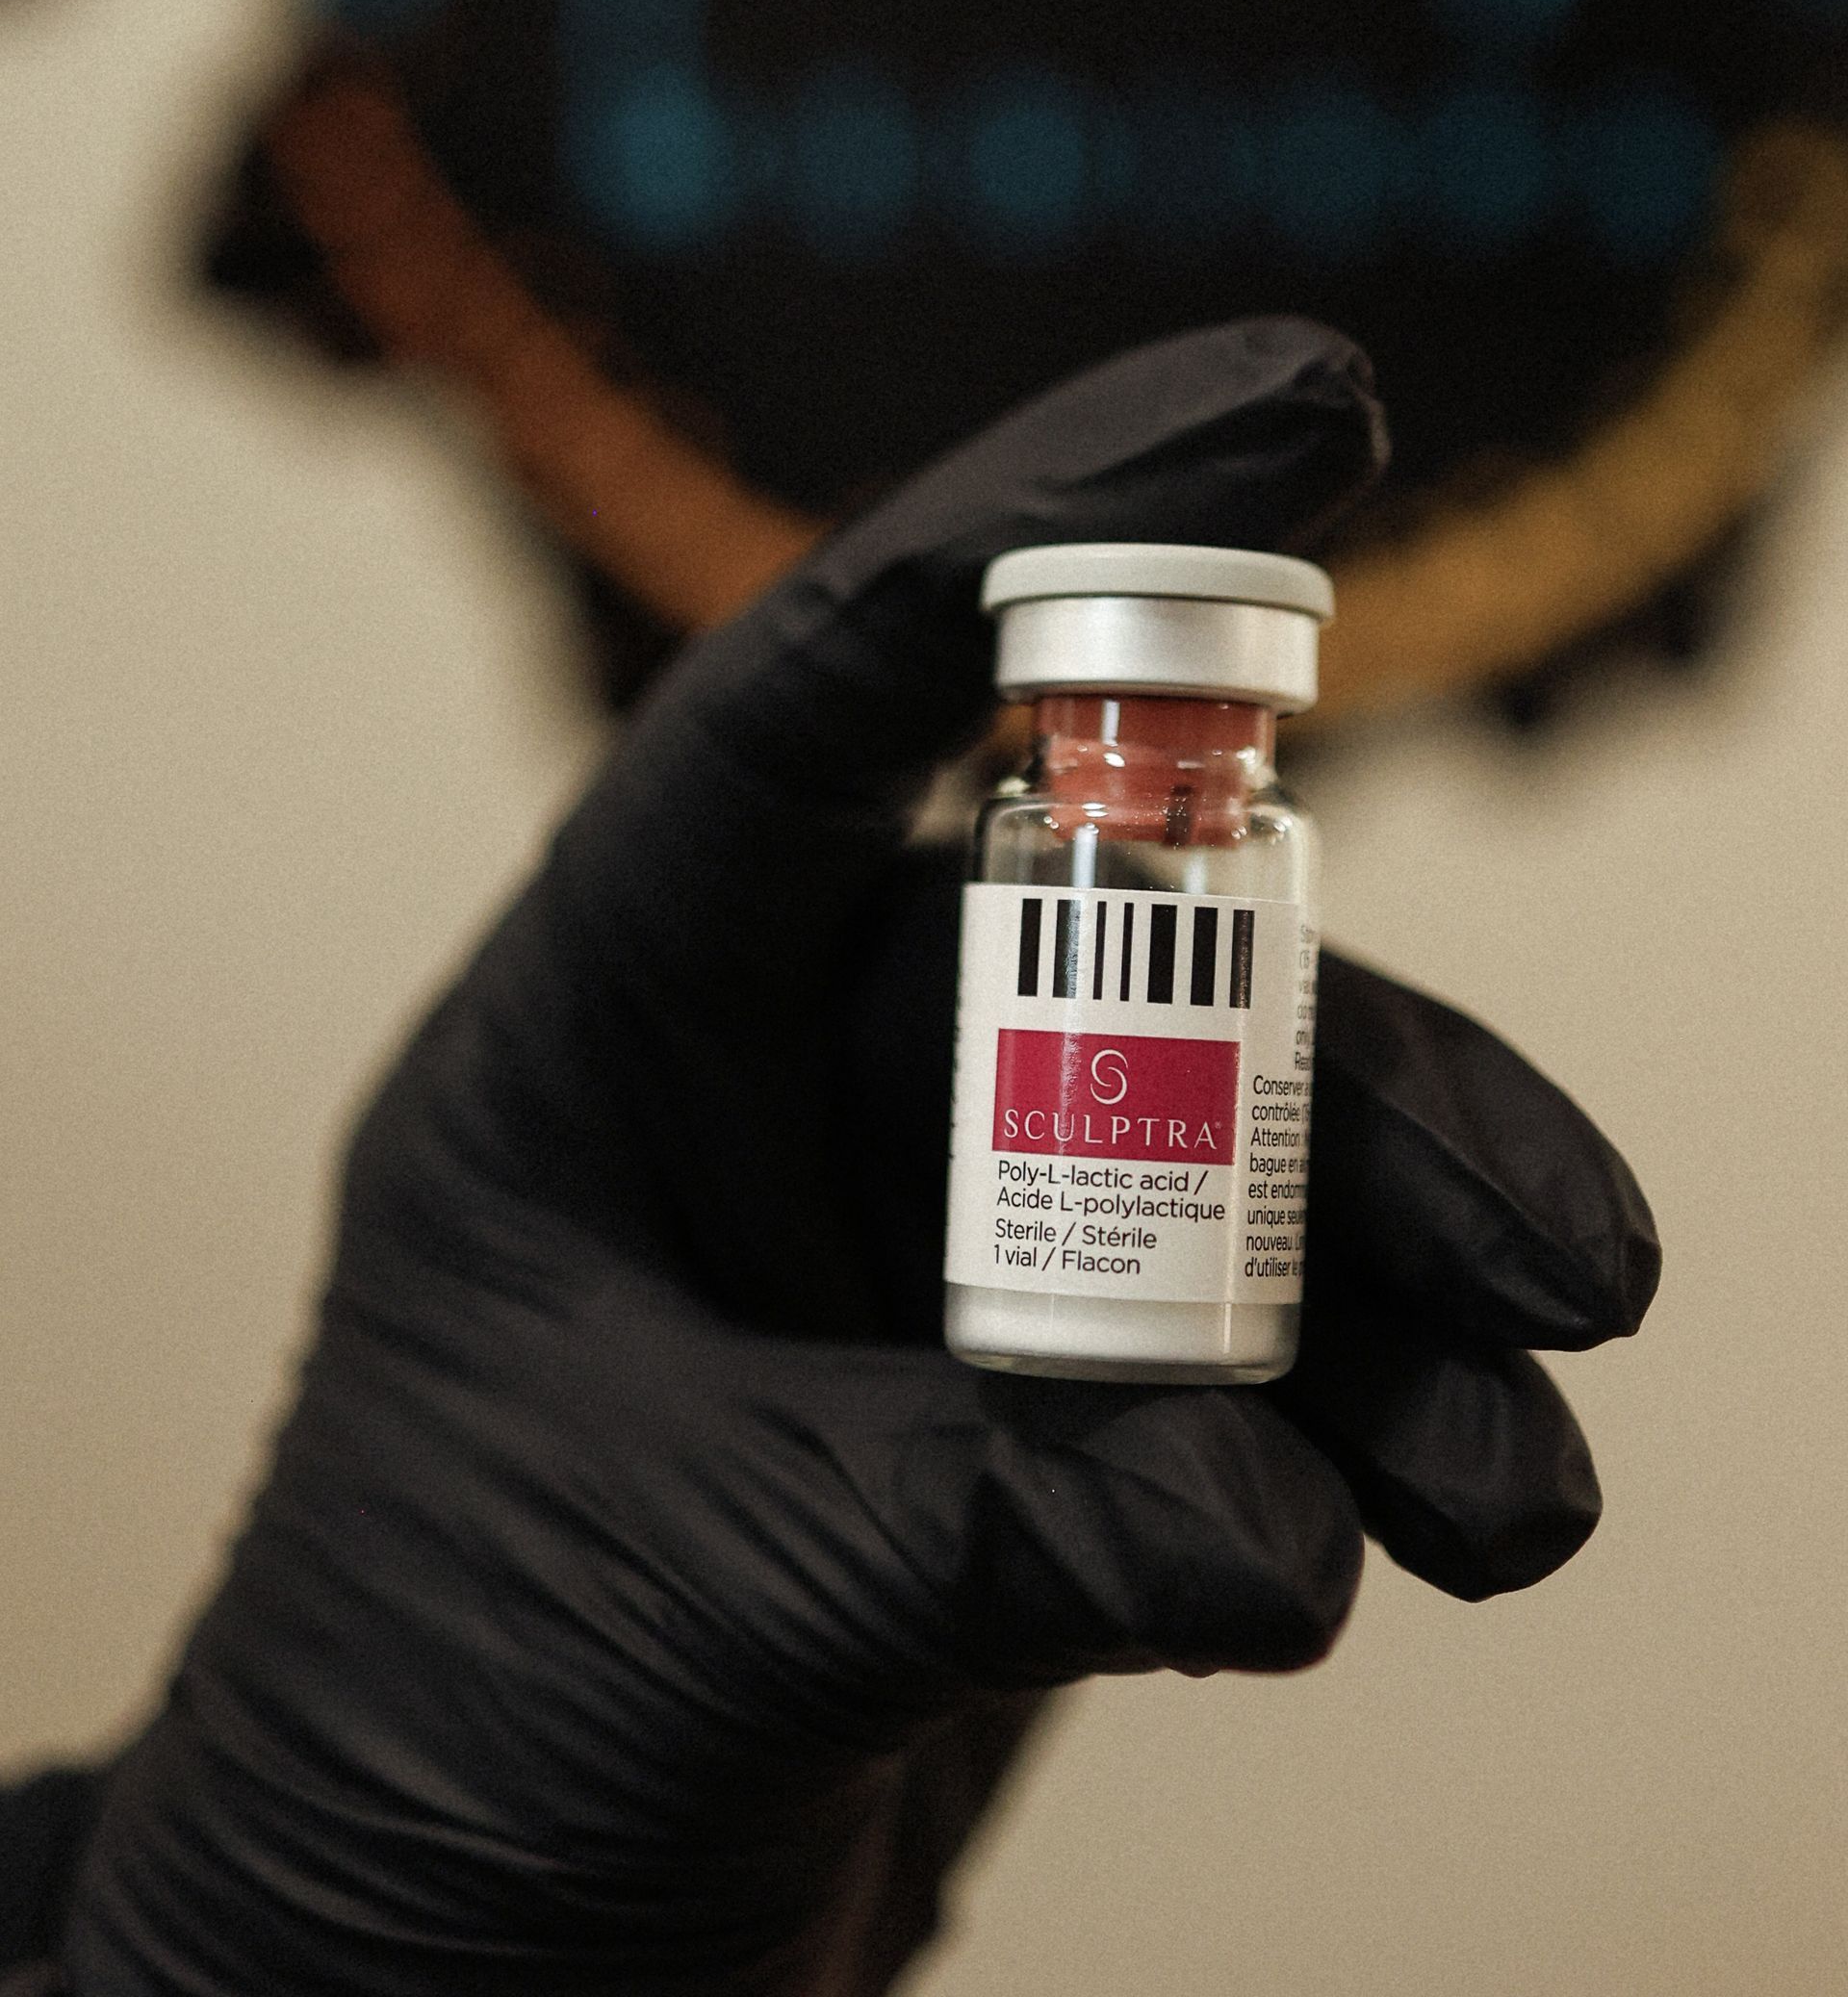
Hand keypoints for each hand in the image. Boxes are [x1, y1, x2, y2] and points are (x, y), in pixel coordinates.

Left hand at [59, 320, 1657, 1994]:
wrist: (441, 1995)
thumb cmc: (431, 1740)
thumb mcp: (672, 1588)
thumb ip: (974, 1520)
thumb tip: (1288, 1523)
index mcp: (610, 1017)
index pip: (815, 697)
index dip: (1043, 529)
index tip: (1303, 400)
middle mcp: (789, 1088)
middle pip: (1122, 971)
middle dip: (1358, 1085)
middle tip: (1559, 1242)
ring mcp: (932, 1252)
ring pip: (1239, 1171)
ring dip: (1420, 1292)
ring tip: (1518, 1475)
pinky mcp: (1043, 1424)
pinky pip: (1268, 1366)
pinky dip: (1389, 1434)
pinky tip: (1456, 1520)